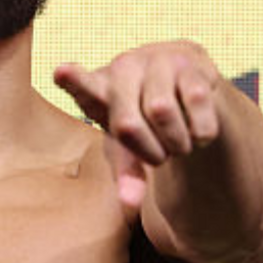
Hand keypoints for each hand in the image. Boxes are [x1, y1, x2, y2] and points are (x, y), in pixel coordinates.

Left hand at [53, 41, 223, 211]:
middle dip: (149, 152)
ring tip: (178, 140)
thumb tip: (130, 203)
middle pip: (128, 124)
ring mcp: (155, 59)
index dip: (73, 79)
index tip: (62, 71)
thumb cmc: (143, 118)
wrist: (180, 80)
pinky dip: (201, 130)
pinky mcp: (190, 59)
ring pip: (163, 111)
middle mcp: (122, 67)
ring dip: (177, 141)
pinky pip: (197, 103)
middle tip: (160, 157)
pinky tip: (197, 126)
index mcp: (98, 89)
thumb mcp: (128, 147)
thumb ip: (126, 173)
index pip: (83, 86)